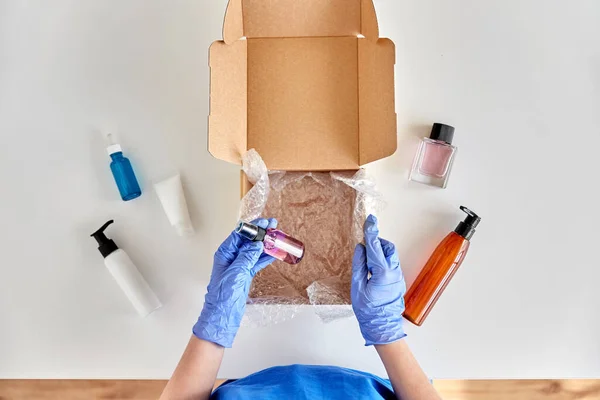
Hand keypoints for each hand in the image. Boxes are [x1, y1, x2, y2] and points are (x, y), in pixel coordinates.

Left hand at [193, 218, 276, 347]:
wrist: (223, 315)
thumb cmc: (222, 296)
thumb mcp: (236, 272)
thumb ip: (247, 257)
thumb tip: (256, 244)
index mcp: (224, 254)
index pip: (239, 235)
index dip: (252, 227)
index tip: (263, 223)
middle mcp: (231, 258)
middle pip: (248, 241)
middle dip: (260, 233)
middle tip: (273, 226)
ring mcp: (239, 266)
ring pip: (254, 251)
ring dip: (266, 244)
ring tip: (277, 237)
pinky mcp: (245, 274)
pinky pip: (257, 262)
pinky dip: (266, 257)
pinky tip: (274, 252)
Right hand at [352, 215, 405, 345]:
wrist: (382, 327)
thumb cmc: (368, 310)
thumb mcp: (358, 287)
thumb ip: (359, 265)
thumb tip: (361, 249)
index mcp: (383, 272)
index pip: (376, 247)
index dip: (371, 232)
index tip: (370, 220)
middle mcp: (394, 273)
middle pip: (388, 248)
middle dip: (377, 243)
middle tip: (364, 247)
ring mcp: (398, 277)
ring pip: (391, 256)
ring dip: (380, 253)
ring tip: (367, 262)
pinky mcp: (398, 282)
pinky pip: (391, 265)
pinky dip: (382, 262)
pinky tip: (372, 271)